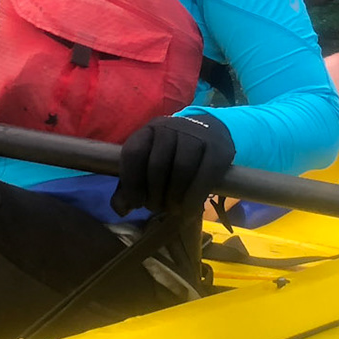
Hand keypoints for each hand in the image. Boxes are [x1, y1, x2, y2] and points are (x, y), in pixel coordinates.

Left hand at [110, 113, 235, 218]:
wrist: (211, 131)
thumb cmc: (174, 153)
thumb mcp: (149, 163)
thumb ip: (131, 186)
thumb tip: (120, 209)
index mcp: (148, 131)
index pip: (133, 153)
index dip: (132, 183)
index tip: (136, 203)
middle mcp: (170, 128)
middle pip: (157, 164)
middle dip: (154, 194)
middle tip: (157, 208)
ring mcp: (195, 135)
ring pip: (181, 169)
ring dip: (174, 197)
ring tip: (173, 209)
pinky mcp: (217, 148)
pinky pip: (204, 176)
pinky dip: (194, 198)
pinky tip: (189, 210)